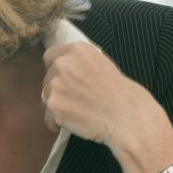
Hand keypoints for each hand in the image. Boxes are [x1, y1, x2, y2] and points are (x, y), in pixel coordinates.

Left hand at [40, 43, 172, 172]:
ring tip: (78, 111)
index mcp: (77, 50)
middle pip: (47, 76)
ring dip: (57, 104)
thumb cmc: (120, 93)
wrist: (127, 116)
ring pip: (46, 96)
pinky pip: (48, 116)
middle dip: (57, 87)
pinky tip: (75, 122)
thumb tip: (62, 68)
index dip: (56, 68)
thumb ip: (79, 63)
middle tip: (76, 98)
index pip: (51, 55)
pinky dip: (57, 122)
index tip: (65, 78)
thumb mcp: (102, 64)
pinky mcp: (53, 105)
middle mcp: (63, 64)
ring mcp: (56, 84)